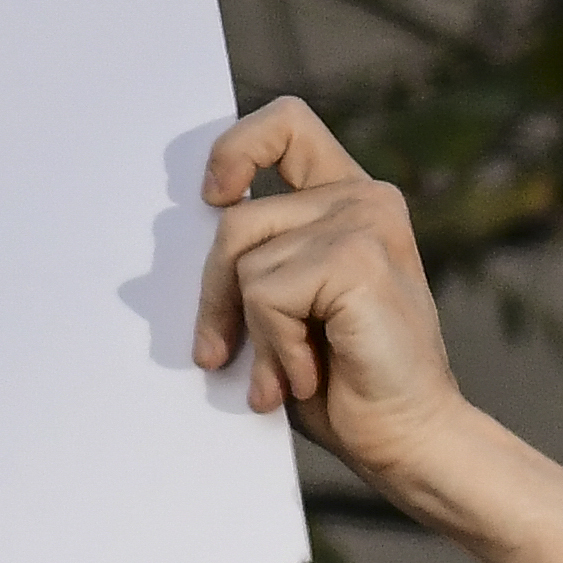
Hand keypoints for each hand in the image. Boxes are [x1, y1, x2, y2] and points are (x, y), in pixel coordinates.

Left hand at [193, 96, 470, 482]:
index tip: (213, 198)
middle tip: (220, 354)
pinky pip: (265, 294)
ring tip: (282, 378)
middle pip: (237, 219)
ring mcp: (366, 223)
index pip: (286, 125)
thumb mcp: (286, 311)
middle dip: (215, 295)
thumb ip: (253, 267)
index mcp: (348, 199)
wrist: (408, 437)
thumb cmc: (343, 382)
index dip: (236, 148)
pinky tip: (305, 377)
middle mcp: (363, 199)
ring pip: (245, 262)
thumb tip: (154, 271)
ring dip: (252, 334)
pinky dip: (274, 349)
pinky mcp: (359, 258)